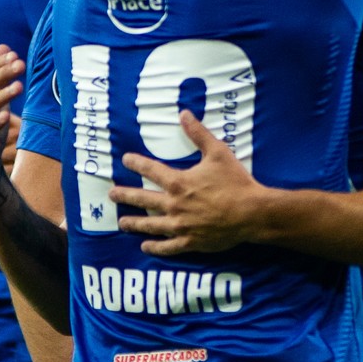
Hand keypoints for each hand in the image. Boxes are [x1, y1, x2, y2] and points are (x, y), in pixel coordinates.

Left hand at [111, 112, 265, 256]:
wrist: (251, 213)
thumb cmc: (235, 182)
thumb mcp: (217, 153)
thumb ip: (198, 134)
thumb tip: (184, 113)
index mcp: (178, 183)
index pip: (150, 170)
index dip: (136, 163)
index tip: (125, 159)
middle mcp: (174, 205)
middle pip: (143, 199)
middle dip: (125, 196)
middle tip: (112, 195)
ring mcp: (180, 226)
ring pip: (150, 225)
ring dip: (134, 223)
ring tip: (122, 223)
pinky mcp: (190, 242)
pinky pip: (167, 247)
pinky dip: (155, 248)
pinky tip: (145, 247)